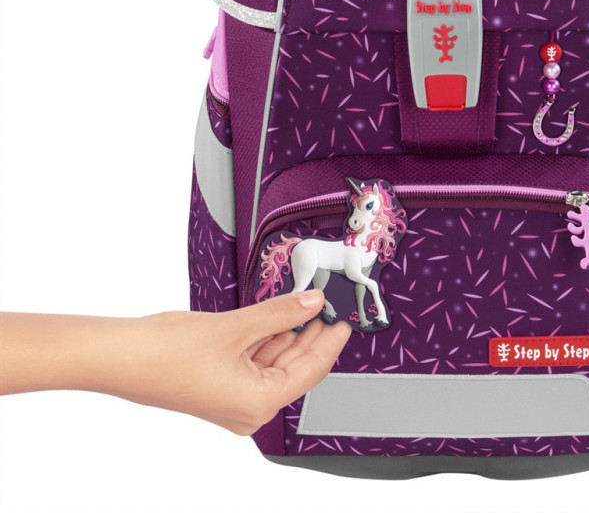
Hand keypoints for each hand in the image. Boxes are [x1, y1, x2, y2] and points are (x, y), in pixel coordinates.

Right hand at [0, 290, 350, 434]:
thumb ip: (281, 313)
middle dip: (312, 336)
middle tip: (329, 308)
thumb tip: (312, 302)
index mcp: (258, 403)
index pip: (310, 370)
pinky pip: (255, 362)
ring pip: (275, 363)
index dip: (330, 342)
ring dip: (290, 335)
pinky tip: (278, 318)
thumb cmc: (169, 352)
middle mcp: (248, 407)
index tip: (345, 321)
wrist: (122, 356)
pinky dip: (268, 339)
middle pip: (294, 368)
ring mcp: (232, 398)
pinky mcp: (219, 385)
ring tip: (307, 307)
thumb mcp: (238, 326)